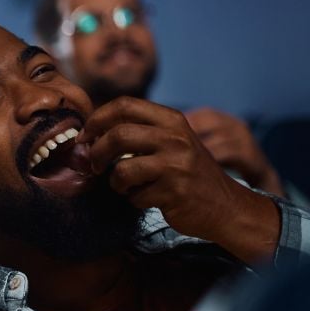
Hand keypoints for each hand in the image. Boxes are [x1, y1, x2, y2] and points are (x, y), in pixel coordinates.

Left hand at [79, 97, 280, 265]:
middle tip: (94, 165)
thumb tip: (90, 131)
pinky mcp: (175, 191)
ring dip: (115, 182)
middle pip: (118, 135)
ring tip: (127, 186)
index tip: (84, 136)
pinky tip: (148, 198)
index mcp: (172, 120)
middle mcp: (176, 138)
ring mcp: (177, 164)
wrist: (225, 205)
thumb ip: (138, 131)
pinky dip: (134, 200)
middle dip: (96, 153)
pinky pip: (134, 196)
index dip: (96, 119)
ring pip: (121, 169)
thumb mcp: (171, 141)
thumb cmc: (188, 172)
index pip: (124, 105)